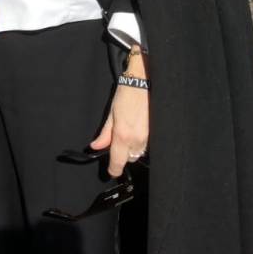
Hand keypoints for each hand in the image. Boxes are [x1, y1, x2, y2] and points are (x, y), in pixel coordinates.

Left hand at [89, 46, 149, 176]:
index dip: (113, 170)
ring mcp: (149, 138)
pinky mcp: (157, 133)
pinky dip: (141, 142)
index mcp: (123, 135)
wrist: (144, 82)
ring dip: (132, 148)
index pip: (118, 163)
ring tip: (129, 132)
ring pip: (138, 153)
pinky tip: (138, 129)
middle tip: (118, 140)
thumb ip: (105, 133)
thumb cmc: (126, 95)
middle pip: (128, 159)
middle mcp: (137, 140)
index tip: (110, 171)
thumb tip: (95, 146)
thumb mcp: (111, 113)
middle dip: (122, 154)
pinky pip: (147, 145)